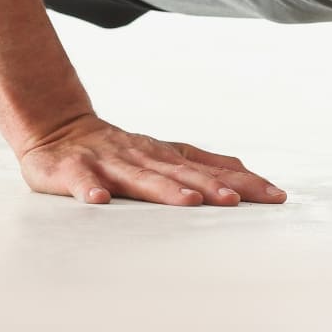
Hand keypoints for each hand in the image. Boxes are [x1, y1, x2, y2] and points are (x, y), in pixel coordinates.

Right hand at [17, 114, 288, 206]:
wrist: (57, 128)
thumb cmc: (116, 150)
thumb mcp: (162, 154)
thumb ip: (199, 163)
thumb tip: (245, 172)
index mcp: (164, 155)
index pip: (209, 168)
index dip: (242, 181)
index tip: (274, 196)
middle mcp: (141, 156)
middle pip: (180, 173)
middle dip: (209, 187)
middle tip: (236, 202)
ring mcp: (107, 161)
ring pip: (138, 176)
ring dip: (163, 190)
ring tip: (188, 203)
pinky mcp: (71, 169)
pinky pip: (80, 180)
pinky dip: (89, 189)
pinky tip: (98, 200)